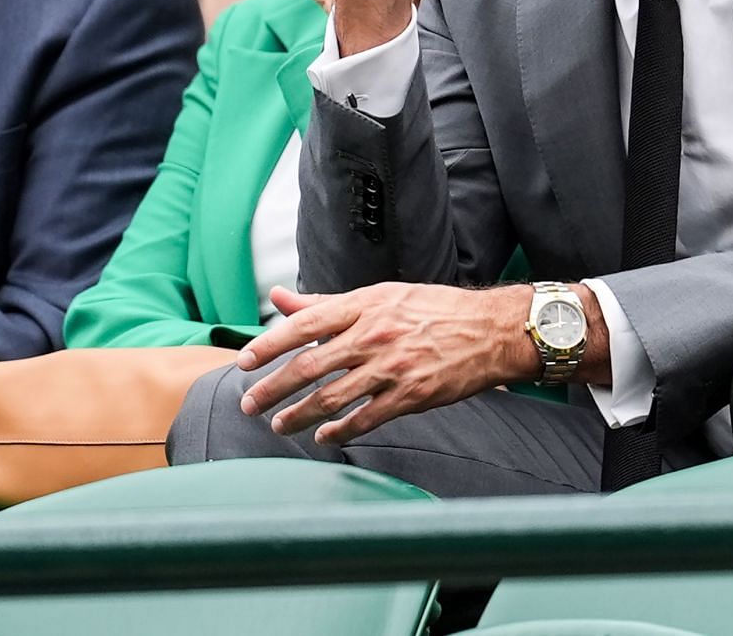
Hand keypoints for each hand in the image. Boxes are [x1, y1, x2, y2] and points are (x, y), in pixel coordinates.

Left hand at [235, 283, 537, 445]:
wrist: (489, 330)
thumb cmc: (431, 310)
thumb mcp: (379, 296)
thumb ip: (325, 303)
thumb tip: (279, 297)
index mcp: (363, 305)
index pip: (303, 324)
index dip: (269, 345)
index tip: (243, 362)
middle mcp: (374, 334)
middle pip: (310, 365)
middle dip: (273, 388)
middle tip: (249, 403)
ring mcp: (392, 367)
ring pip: (332, 396)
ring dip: (299, 414)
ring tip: (279, 424)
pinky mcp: (412, 395)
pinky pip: (366, 418)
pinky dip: (340, 430)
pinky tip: (323, 436)